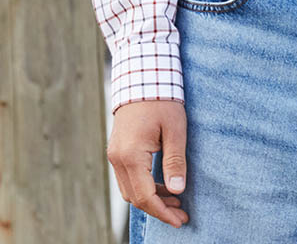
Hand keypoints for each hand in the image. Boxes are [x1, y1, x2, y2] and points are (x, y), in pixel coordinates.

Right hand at [107, 99, 189, 227]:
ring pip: (130, 190)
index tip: (180, 221)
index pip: (145, 196)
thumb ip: (175, 161)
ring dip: (151, 198)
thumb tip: (177, 191)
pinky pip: (128, 178)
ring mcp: (115, 154)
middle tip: (181, 214)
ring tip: (175, 201)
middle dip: (158, 209)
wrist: (142, 75)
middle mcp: (117, 158)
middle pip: (135, 197)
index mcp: (131, 155)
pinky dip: (144, 186)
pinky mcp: (117, 150)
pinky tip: (162, 186)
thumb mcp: (175, 129)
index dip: (163, 212)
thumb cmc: (162, 100)